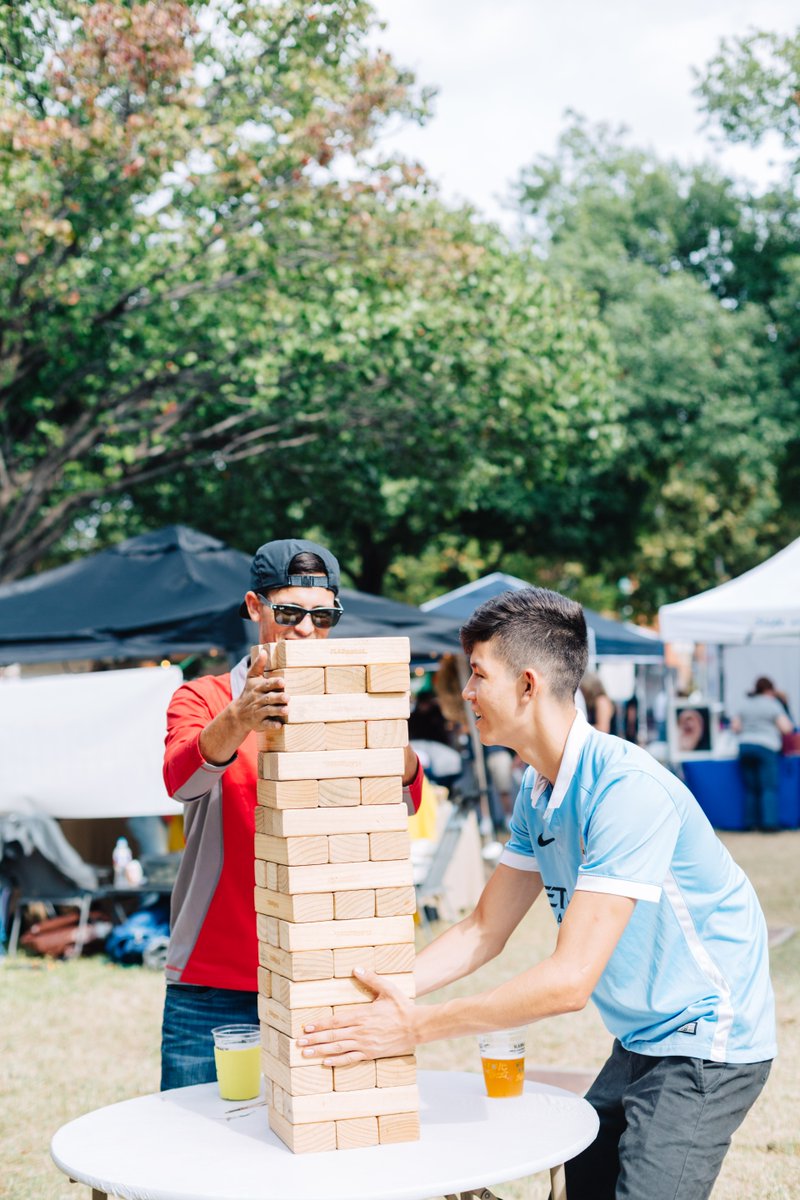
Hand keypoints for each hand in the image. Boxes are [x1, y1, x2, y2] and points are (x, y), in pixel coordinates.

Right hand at [232, 649, 287, 733]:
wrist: (237, 714)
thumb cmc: (248, 693)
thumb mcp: (251, 678)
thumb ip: (258, 665)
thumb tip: (264, 650)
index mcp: (257, 688)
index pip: (266, 685)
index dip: (274, 683)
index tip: (283, 682)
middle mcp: (257, 700)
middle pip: (269, 698)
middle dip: (278, 698)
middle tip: (287, 697)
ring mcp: (258, 712)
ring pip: (268, 711)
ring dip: (277, 711)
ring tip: (286, 710)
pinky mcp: (259, 723)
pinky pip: (266, 724)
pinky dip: (272, 725)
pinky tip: (279, 725)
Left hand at [297, 970, 417, 1064]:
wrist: (417, 1027)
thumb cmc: (402, 1007)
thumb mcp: (388, 988)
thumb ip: (371, 979)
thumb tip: (356, 968)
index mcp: (362, 1015)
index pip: (336, 1021)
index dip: (320, 1025)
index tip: (306, 1027)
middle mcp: (361, 1031)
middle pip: (333, 1036)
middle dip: (314, 1039)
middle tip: (299, 1043)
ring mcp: (365, 1044)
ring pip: (338, 1048)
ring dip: (321, 1050)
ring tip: (306, 1053)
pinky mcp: (371, 1053)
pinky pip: (350, 1059)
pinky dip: (337, 1061)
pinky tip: (325, 1062)